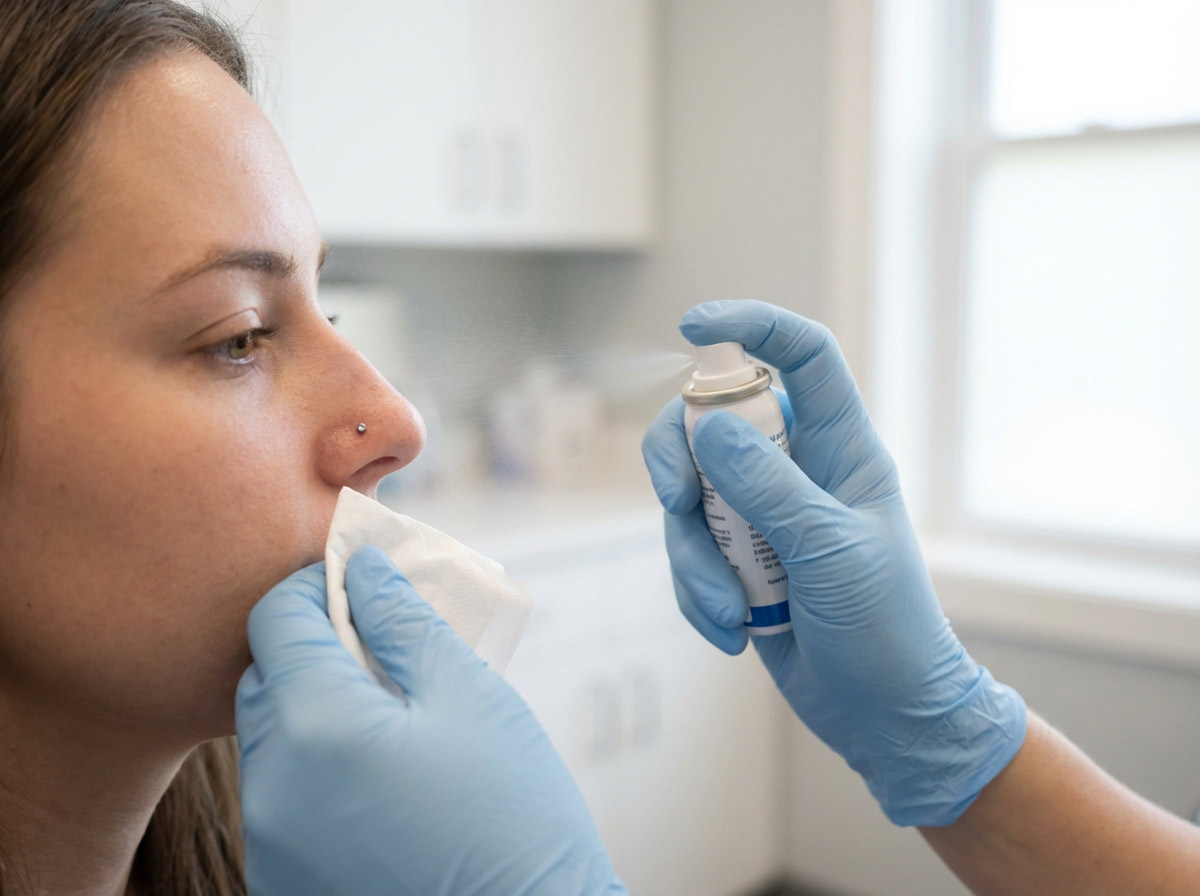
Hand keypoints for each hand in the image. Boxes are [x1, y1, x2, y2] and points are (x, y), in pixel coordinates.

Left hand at [236, 545, 625, 895]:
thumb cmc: (514, 819)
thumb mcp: (470, 697)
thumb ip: (403, 621)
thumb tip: (363, 568)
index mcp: (317, 727)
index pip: (276, 619)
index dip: (319, 587)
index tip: (364, 586)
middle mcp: (272, 789)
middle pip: (267, 677)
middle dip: (317, 647)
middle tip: (389, 649)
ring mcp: (272, 845)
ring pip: (273, 739)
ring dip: (318, 708)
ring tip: (396, 718)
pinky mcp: (284, 881)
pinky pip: (283, 798)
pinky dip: (318, 768)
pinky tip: (384, 778)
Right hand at [641, 300, 1025, 825]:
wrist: (885, 716)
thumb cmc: (888, 629)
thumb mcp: (832, 552)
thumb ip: (768, 485)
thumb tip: (705, 425)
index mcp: (841, 449)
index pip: (801, 358)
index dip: (752, 326)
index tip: (694, 324)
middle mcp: (795, 471)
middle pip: (711, 421)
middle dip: (680, 461)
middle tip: (677, 501)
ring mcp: (760, 517)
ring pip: (689, 497)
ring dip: (693, 558)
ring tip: (729, 611)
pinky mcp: (735, 562)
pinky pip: (687, 552)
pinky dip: (695, 593)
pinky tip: (730, 632)